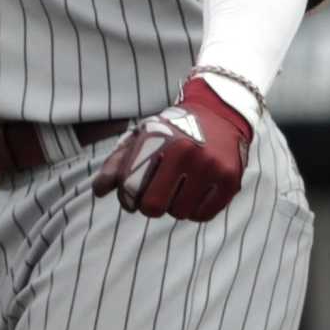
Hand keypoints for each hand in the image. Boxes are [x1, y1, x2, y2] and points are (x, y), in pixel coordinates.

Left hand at [92, 78, 252, 221]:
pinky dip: (194, 210)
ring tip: (175, 189)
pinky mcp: (231, 181)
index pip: (130, 187)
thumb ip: (116, 163)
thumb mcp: (141, 137)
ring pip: (179, 213)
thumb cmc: (172, 131)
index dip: (126, 198)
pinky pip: (202, 215)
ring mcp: (211, 167)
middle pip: (153, 206)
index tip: (130, 196)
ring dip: (173, 207)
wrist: (219, 114)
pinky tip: (193, 192)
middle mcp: (185, 152)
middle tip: (151, 197)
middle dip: (148, 206)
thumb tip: (99, 191)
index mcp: (157, 139)